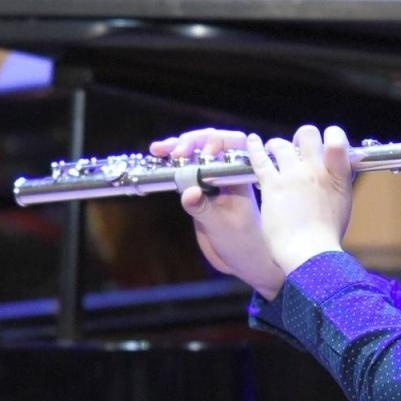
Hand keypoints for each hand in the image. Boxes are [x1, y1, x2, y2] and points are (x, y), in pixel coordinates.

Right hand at [151, 128, 284, 297]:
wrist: (242, 260)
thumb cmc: (243, 243)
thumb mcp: (222, 227)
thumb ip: (203, 209)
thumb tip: (188, 192)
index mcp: (240, 175)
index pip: (234, 143)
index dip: (217, 142)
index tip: (204, 155)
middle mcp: (226, 172)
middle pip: (210, 142)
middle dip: (192, 141)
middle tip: (176, 152)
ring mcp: (211, 179)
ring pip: (194, 153)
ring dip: (177, 147)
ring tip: (158, 149)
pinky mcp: (197, 188)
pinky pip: (184, 169)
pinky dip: (170, 163)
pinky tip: (157, 157)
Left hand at [245, 124, 353, 272]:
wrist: (310, 252)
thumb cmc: (326, 236)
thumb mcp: (342, 205)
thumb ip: (337, 185)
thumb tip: (335, 174)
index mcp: (337, 176)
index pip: (337, 140)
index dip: (331, 136)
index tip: (323, 143)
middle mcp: (316, 170)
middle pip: (307, 134)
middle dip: (301, 137)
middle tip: (295, 147)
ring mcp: (293, 176)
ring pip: (282, 145)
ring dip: (276, 145)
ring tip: (272, 149)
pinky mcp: (272, 185)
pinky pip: (261, 158)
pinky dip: (255, 148)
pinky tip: (252, 142)